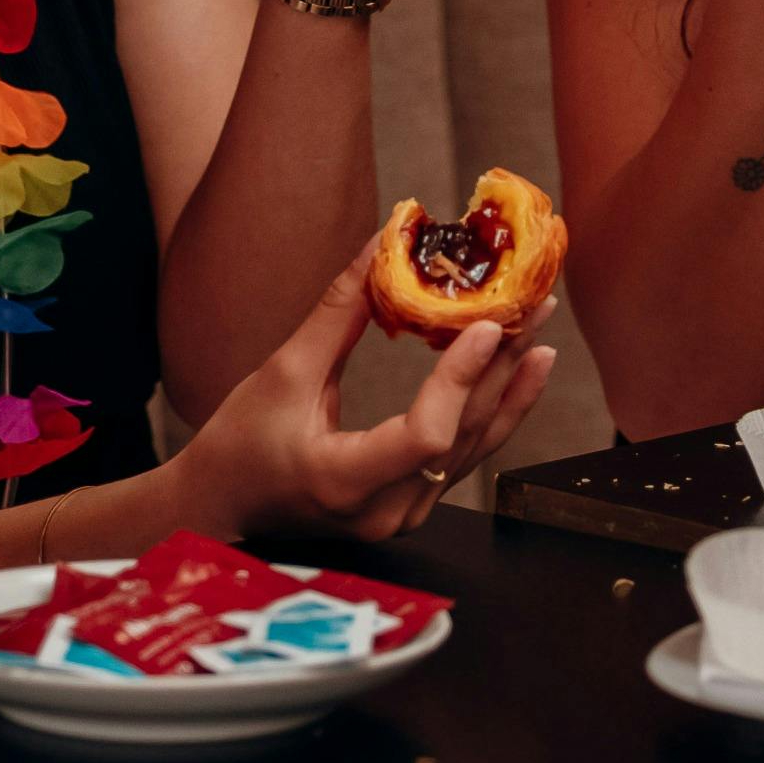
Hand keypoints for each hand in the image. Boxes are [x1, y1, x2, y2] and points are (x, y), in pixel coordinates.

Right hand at [171, 256, 562, 541]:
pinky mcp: (411, 507)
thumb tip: (384, 246)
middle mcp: (385, 512)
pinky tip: (521, 371)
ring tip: (540, 329)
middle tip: (533, 302)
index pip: (425, 435)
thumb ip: (340, 313)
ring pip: (472, 447)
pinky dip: (494, 409)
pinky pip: (464, 457)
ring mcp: (403, 516)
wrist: (223, 505)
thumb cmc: (240, 443)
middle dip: (502, 364)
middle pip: (461, 435)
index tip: (487, 324)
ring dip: (509, 384)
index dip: (460, 379)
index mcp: (344, 483)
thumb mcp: (284, 372)